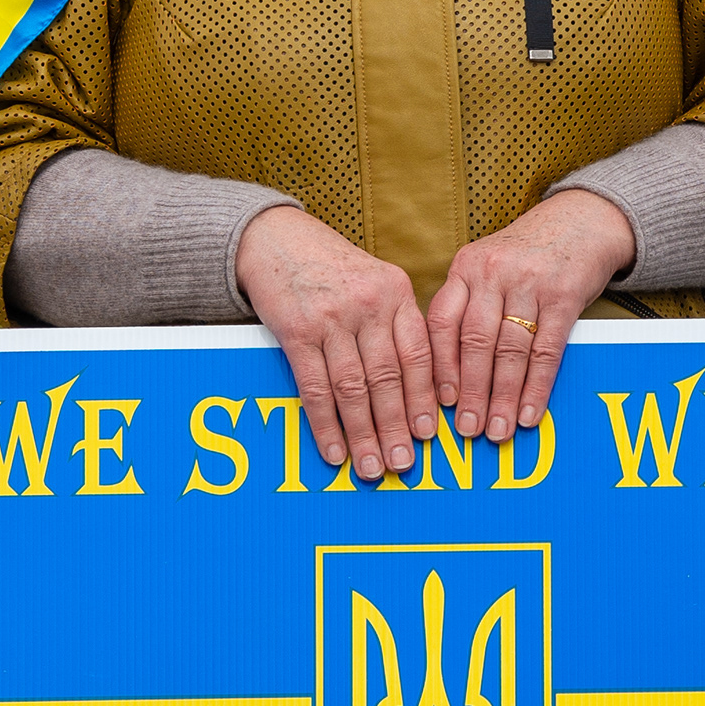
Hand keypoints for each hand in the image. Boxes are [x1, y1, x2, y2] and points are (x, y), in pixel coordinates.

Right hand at [235, 205, 432, 478]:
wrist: (274, 237)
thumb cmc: (330, 266)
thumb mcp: (375, 281)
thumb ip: (396, 323)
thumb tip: (417, 384)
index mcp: (397, 292)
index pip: (419, 354)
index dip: (425, 398)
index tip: (430, 433)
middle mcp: (370, 305)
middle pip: (390, 377)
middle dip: (397, 426)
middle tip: (404, 464)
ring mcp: (332, 318)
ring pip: (355, 388)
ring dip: (364, 433)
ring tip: (372, 467)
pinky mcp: (296, 331)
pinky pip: (316, 387)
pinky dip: (326, 424)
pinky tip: (334, 449)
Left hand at [427, 188, 637, 445]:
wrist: (583, 221)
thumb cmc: (530, 254)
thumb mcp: (489, 267)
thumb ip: (469, 306)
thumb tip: (450, 373)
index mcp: (466, 267)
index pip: (442, 323)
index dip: (440, 367)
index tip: (442, 403)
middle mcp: (492, 272)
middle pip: (475, 342)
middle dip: (472, 392)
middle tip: (468, 429)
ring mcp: (529, 282)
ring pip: (510, 351)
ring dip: (503, 396)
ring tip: (498, 429)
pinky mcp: (564, 294)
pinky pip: (547, 350)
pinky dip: (537, 386)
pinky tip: (530, 411)